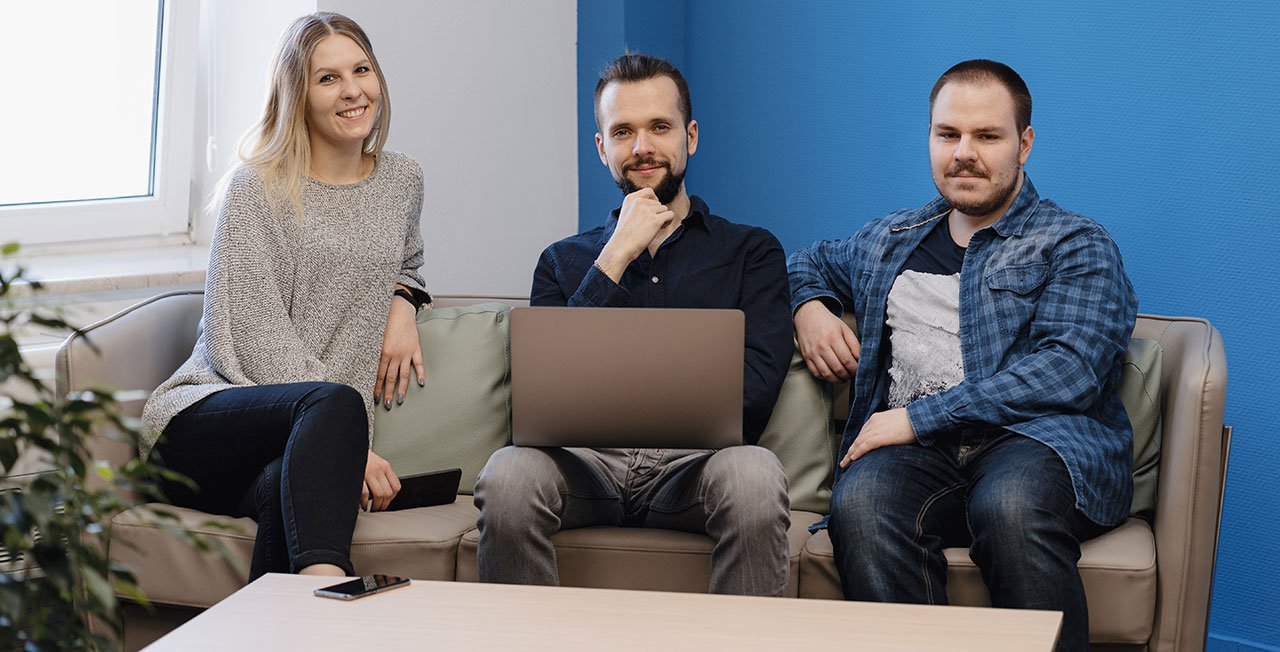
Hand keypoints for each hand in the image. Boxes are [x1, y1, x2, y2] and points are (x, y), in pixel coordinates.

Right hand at [361, 450, 400, 510]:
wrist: (350, 448)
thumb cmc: (362, 457)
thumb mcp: (376, 463)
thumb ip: (382, 474)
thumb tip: (386, 491)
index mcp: (385, 466)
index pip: (396, 486)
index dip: (393, 497)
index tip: (388, 502)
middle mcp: (379, 469)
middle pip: (388, 492)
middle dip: (384, 504)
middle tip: (379, 508)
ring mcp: (369, 473)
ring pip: (379, 494)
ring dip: (376, 505)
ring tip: (373, 509)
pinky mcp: (358, 477)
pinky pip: (365, 494)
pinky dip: (365, 502)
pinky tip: (364, 505)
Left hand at [375, 291, 422, 408]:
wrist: (400, 310)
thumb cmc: (385, 323)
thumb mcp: (375, 338)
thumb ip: (373, 352)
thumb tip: (366, 367)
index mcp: (383, 353)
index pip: (378, 375)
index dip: (376, 388)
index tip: (375, 398)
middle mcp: (395, 355)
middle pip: (390, 378)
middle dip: (388, 393)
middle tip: (386, 405)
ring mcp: (407, 353)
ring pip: (404, 375)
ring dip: (402, 389)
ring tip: (400, 400)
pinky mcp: (416, 349)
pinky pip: (419, 364)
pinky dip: (420, 374)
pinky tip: (421, 384)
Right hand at [594, 188, 674, 280]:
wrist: (621, 247)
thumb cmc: (624, 235)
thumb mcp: (626, 213)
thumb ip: (637, 206)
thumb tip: (656, 205)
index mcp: (630, 199)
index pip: (649, 191)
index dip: (654, 200)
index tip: (652, 210)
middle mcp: (639, 202)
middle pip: (658, 202)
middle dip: (657, 213)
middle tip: (649, 224)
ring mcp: (647, 210)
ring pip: (665, 209)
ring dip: (662, 218)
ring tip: (652, 228)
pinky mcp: (655, 220)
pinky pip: (670, 215)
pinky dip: (667, 222)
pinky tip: (660, 228)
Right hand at [794, 299, 860, 381]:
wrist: (807, 315)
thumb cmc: (827, 322)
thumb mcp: (845, 329)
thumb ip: (854, 345)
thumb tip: (860, 359)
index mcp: (834, 338)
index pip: (847, 360)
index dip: (855, 369)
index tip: (858, 370)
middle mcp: (822, 346)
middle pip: (838, 369)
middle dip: (848, 375)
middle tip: (851, 374)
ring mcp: (812, 353)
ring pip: (827, 374)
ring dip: (837, 379)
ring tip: (843, 377)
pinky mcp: (806, 357)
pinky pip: (816, 373)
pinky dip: (825, 377)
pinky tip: (830, 374)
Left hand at [840, 408, 915, 467]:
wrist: (919, 418)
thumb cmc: (913, 421)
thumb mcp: (896, 422)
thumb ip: (888, 429)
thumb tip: (887, 438)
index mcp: (877, 418)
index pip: (863, 432)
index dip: (856, 443)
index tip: (852, 450)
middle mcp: (873, 422)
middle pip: (858, 438)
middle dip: (850, 450)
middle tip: (844, 460)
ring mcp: (876, 429)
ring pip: (858, 443)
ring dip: (850, 454)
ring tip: (845, 463)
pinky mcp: (880, 436)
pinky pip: (865, 446)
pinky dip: (858, 452)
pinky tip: (853, 459)